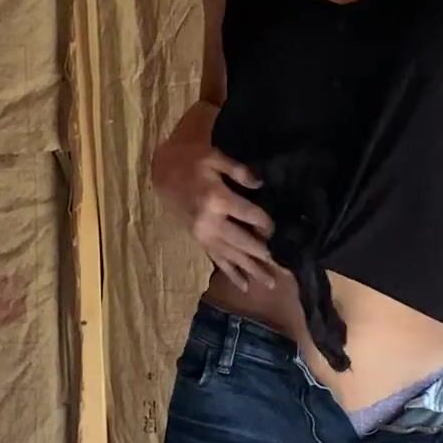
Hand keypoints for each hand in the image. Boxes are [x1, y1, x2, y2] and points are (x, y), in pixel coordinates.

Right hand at [154, 138, 276, 290]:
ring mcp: (203, 234)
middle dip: (262, 256)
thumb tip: (260, 184)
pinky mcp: (198, 240)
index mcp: (217, 199)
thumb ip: (239, 171)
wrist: (162, 171)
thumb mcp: (215, 157)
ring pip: (231, 256)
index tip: (276, 231)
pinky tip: (244, 285)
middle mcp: (210, 221)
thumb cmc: (191, 160)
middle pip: (242, 242)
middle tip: (281, 271)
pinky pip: (217, 260)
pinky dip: (231, 273)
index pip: (249, 216)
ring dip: (251, 271)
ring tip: (269, 284)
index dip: (266, 224)